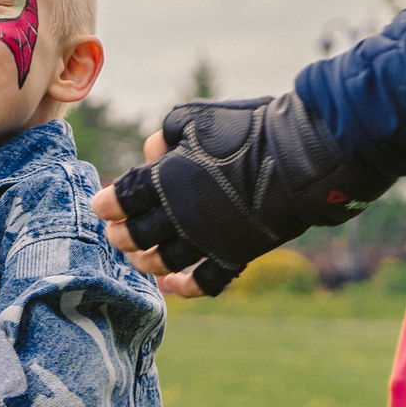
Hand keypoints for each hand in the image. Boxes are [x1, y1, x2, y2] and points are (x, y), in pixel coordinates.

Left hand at [91, 95, 392, 295]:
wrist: (304, 156)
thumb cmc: (250, 129)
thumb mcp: (199, 118)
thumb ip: (168, 134)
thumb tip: (152, 151)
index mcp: (167, 179)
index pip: (124, 197)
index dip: (107, 203)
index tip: (100, 206)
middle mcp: (182, 214)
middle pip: (137, 235)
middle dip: (121, 237)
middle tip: (114, 236)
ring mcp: (209, 238)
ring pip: (165, 261)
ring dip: (145, 263)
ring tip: (137, 260)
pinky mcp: (236, 253)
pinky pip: (206, 281)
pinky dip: (186, 288)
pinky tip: (171, 287)